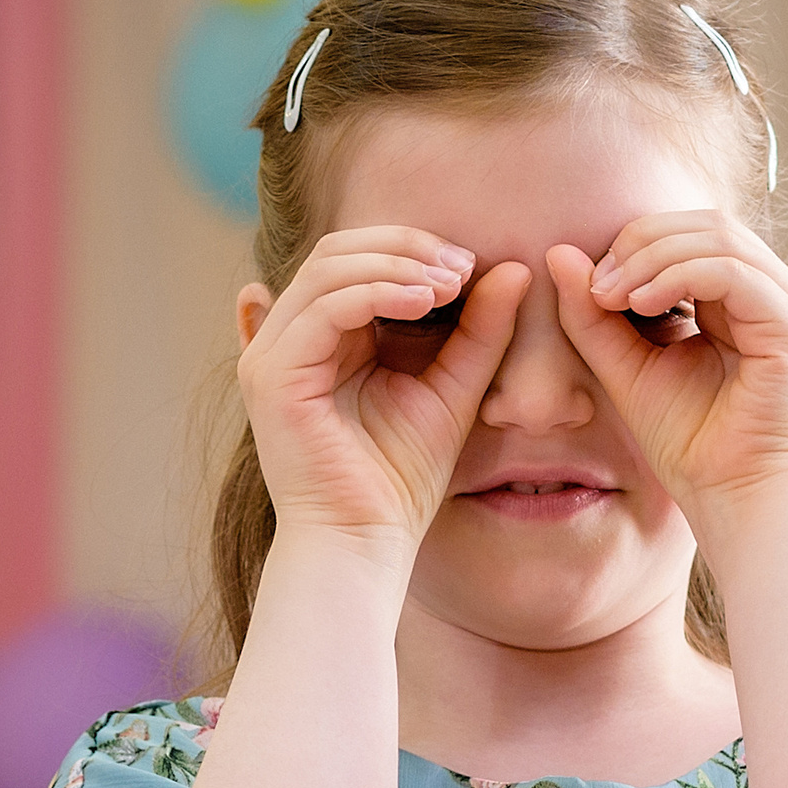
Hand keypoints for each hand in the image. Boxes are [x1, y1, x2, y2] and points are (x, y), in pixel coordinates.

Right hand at [238, 227, 528, 556]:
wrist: (365, 541)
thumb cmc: (400, 478)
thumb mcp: (453, 387)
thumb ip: (480, 330)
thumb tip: (515, 268)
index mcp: (323, 337)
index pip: (357, 258)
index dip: (413, 249)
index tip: (472, 264)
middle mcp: (288, 337)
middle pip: (338, 250)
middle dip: (406, 247)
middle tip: (463, 265)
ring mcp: (272, 353)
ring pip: (329, 268)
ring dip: (396, 264)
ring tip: (449, 283)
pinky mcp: (272, 374)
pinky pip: (324, 308)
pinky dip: (377, 292)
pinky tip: (424, 301)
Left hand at [546, 211, 787, 521]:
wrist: (733, 500)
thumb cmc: (690, 445)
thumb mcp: (627, 368)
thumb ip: (594, 316)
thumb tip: (558, 252)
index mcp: (745, 298)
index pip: (692, 235)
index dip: (637, 244)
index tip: (590, 284)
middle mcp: (776, 293)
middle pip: (707, 224)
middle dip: (642, 243)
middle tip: (596, 283)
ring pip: (719, 238)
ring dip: (653, 258)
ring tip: (611, 295)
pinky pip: (733, 272)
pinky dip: (679, 276)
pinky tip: (641, 304)